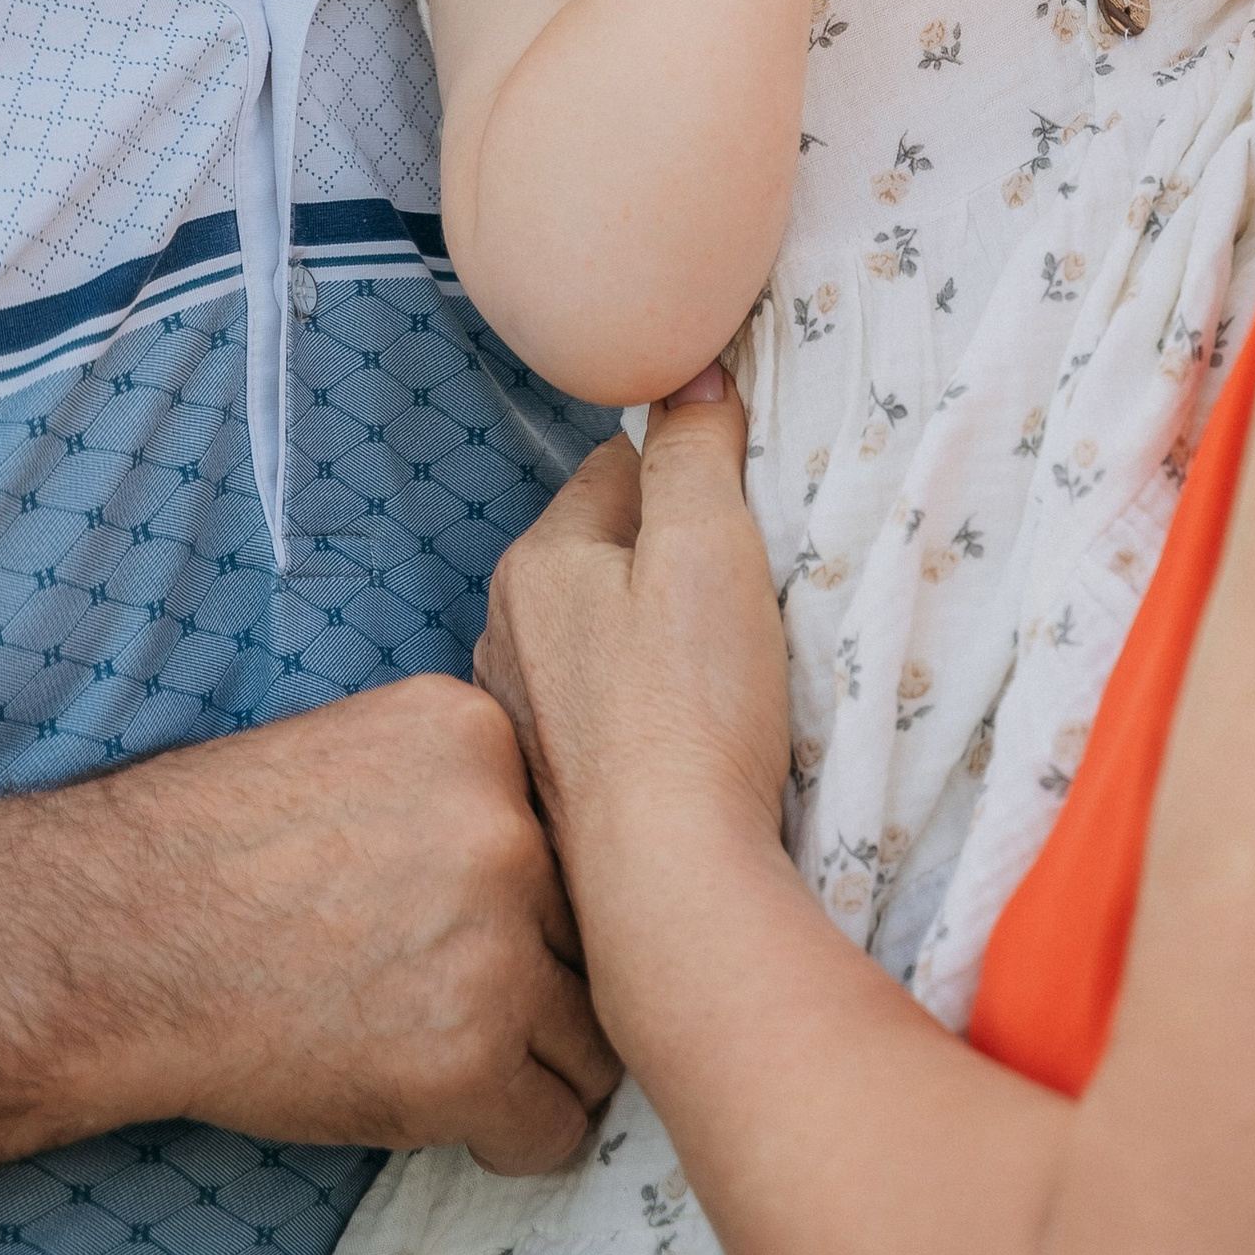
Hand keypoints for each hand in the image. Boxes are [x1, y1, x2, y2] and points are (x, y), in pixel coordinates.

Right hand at [121, 671, 618, 1172]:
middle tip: (472, 1008)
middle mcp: (509, 829)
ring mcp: (498, 943)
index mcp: (482, 736)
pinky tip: (456, 1120)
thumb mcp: (360, 755)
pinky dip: (513, 1137)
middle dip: (546, 978)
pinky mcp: (470, 1054)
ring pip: (591, 1033)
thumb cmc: (214, 857)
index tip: (476, 929)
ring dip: (539, 1063)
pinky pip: (554, 1124)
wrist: (111, 943)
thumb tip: (572, 860)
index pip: (574, 834)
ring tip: (459, 1063)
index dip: (535, 895)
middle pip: (594, 930)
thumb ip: (468, 790)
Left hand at [477, 373, 793, 1040]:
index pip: (618, 468)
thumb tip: (692, 370)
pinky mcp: (558, 783)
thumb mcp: (708, 545)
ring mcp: (525, 716)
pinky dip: (648, 705)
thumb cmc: (691, 707)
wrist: (670, 883)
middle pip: (608, 553)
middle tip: (746, 590)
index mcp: (537, 563)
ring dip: (658, 635)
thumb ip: (696, 449)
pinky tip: (694, 732)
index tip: (746, 508)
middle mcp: (508, 633)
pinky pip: (607, 706)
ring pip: (606, 632)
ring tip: (726, 668)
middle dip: (671, 558)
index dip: (691, 474)